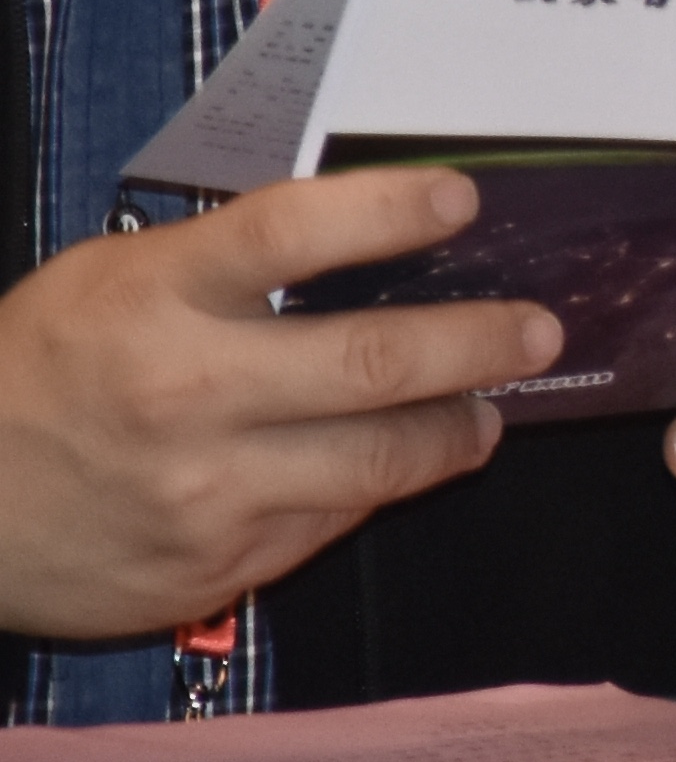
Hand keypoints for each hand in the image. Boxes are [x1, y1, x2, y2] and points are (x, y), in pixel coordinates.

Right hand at [0, 167, 555, 641]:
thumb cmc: (38, 371)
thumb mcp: (107, 281)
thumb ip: (219, 260)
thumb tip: (367, 226)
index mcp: (150, 298)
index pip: (290, 233)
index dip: (389, 208)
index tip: (463, 197)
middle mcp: (186, 393)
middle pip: (375, 358)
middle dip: (481, 341)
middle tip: (539, 328)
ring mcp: (205, 490)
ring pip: (380, 458)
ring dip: (458, 429)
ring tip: (490, 409)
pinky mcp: (217, 564)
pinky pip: (332, 518)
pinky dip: (378, 488)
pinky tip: (400, 464)